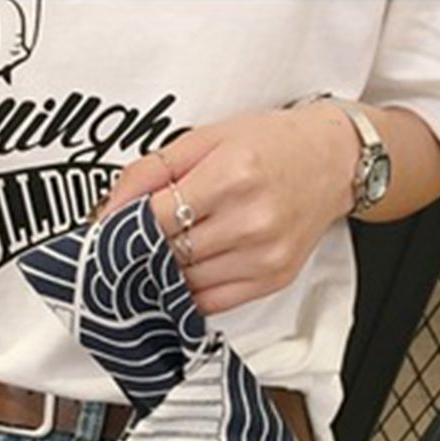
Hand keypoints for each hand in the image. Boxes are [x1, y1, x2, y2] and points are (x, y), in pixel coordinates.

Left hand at [94, 102, 359, 315]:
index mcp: (232, 175)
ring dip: (163, 275)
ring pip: (187, 282)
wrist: (332, 163)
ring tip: (156, 257)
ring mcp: (264, 256)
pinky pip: (212, 302)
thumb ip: (153, 170)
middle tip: (125, 246)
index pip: (156, 218)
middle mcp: (251, 220)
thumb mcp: (207, 138)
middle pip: (170, 253)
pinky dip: (188, 293)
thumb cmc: (271, 145)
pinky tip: (180, 278)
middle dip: (141, 251)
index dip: (123, 227)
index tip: (107, 230)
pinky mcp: (272, 279)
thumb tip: (110, 209)